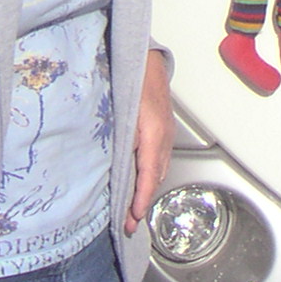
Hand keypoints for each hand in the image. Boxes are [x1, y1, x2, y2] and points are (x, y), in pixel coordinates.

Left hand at [124, 51, 175, 235]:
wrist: (147, 59)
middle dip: (143, 200)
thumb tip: (113, 166)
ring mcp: (167, 133)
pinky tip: (141, 179)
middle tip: (129, 222)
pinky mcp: (164, 129)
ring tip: (133, 208)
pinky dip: (151, 174)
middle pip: (155, 176)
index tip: (133, 218)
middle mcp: (164, 136)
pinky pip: (160, 158)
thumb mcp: (122, 110)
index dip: (141, 199)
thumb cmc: (133, 79)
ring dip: (147, 188)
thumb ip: (121, 139)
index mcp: (154, 133)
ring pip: (159, 168)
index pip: (148, 174)